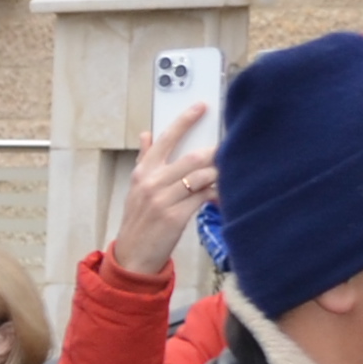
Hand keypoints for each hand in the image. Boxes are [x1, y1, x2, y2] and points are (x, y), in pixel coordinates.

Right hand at [109, 101, 216, 280]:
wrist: (133, 256)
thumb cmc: (139, 222)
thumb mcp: (135, 189)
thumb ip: (144, 161)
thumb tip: (146, 134)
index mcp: (142, 173)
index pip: (165, 139)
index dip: (184, 121)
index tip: (201, 107)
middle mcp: (151, 182)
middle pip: (191, 157)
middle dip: (214, 153)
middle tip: (229, 150)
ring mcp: (162, 199)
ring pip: (200, 176)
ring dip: (218, 174)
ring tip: (227, 176)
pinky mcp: (175, 216)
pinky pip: (203, 196)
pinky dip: (216, 194)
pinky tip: (221, 196)